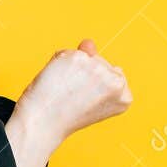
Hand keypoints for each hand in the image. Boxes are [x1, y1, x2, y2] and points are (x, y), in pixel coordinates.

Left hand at [4, 39, 132, 166]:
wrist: (41, 123)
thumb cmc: (63, 115)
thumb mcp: (89, 95)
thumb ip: (95, 69)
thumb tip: (88, 43)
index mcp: (125, 97)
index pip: (113, 75)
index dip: (93, 87)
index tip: (85, 102)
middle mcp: (116, 82)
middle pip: (100, 63)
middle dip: (83, 75)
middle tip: (71, 98)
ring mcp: (98, 68)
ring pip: (84, 56)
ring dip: (70, 68)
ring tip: (64, 90)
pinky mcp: (79, 58)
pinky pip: (67, 53)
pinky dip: (57, 63)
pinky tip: (55, 81)